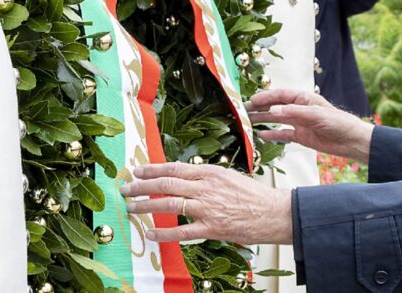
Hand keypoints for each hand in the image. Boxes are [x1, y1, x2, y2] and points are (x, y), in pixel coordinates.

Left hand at [120, 163, 291, 243]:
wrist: (275, 213)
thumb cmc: (255, 196)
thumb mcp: (230, 178)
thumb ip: (208, 178)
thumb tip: (186, 178)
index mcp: (211, 173)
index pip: (175, 168)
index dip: (153, 169)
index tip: (138, 170)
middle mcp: (206, 188)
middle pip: (166, 184)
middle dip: (142, 186)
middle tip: (126, 188)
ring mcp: (208, 208)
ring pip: (168, 205)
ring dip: (146, 206)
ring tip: (132, 208)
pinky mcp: (211, 228)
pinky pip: (181, 231)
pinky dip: (163, 233)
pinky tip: (150, 234)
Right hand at [247, 89, 374, 162]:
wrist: (350, 140)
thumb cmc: (338, 122)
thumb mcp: (316, 115)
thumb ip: (294, 113)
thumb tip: (273, 111)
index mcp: (304, 99)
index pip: (281, 95)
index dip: (266, 97)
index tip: (252, 100)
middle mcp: (300, 109)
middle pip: (276, 107)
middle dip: (260, 108)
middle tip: (243, 110)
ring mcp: (299, 123)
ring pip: (277, 120)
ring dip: (263, 120)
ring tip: (247, 121)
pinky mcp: (301, 136)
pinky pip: (283, 134)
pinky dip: (272, 134)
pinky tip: (261, 135)